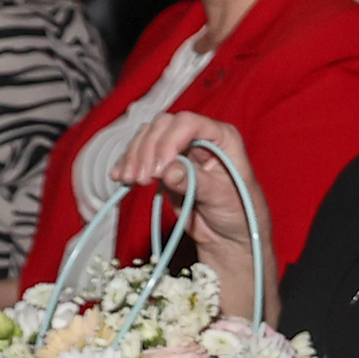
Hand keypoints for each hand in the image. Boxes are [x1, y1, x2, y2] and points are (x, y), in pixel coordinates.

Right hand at [114, 114, 273, 318]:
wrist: (228, 234)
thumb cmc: (238, 212)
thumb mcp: (221, 197)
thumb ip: (195, 181)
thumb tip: (168, 170)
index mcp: (222, 137)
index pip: (189, 123)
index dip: (169, 140)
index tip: (159, 170)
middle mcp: (199, 136)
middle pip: (163, 126)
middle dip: (147, 150)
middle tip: (142, 180)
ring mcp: (179, 149)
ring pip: (148, 137)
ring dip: (134, 156)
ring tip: (129, 181)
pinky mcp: (163, 165)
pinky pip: (140, 155)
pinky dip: (128, 164)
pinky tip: (120, 177)